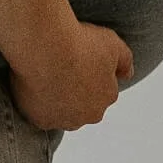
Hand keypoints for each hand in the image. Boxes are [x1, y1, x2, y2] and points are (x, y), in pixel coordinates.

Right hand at [8, 23, 133, 132]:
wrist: (45, 46)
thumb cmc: (79, 42)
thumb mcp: (113, 44)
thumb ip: (125, 61)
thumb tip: (127, 74)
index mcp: (107, 97)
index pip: (102, 89)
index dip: (90, 73)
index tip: (78, 60)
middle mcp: (88, 115)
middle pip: (83, 106)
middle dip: (76, 92)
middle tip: (62, 68)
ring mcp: (64, 120)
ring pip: (62, 113)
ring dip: (58, 101)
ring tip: (47, 76)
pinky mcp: (40, 120)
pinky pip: (40, 114)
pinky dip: (38, 104)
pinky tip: (35, 85)